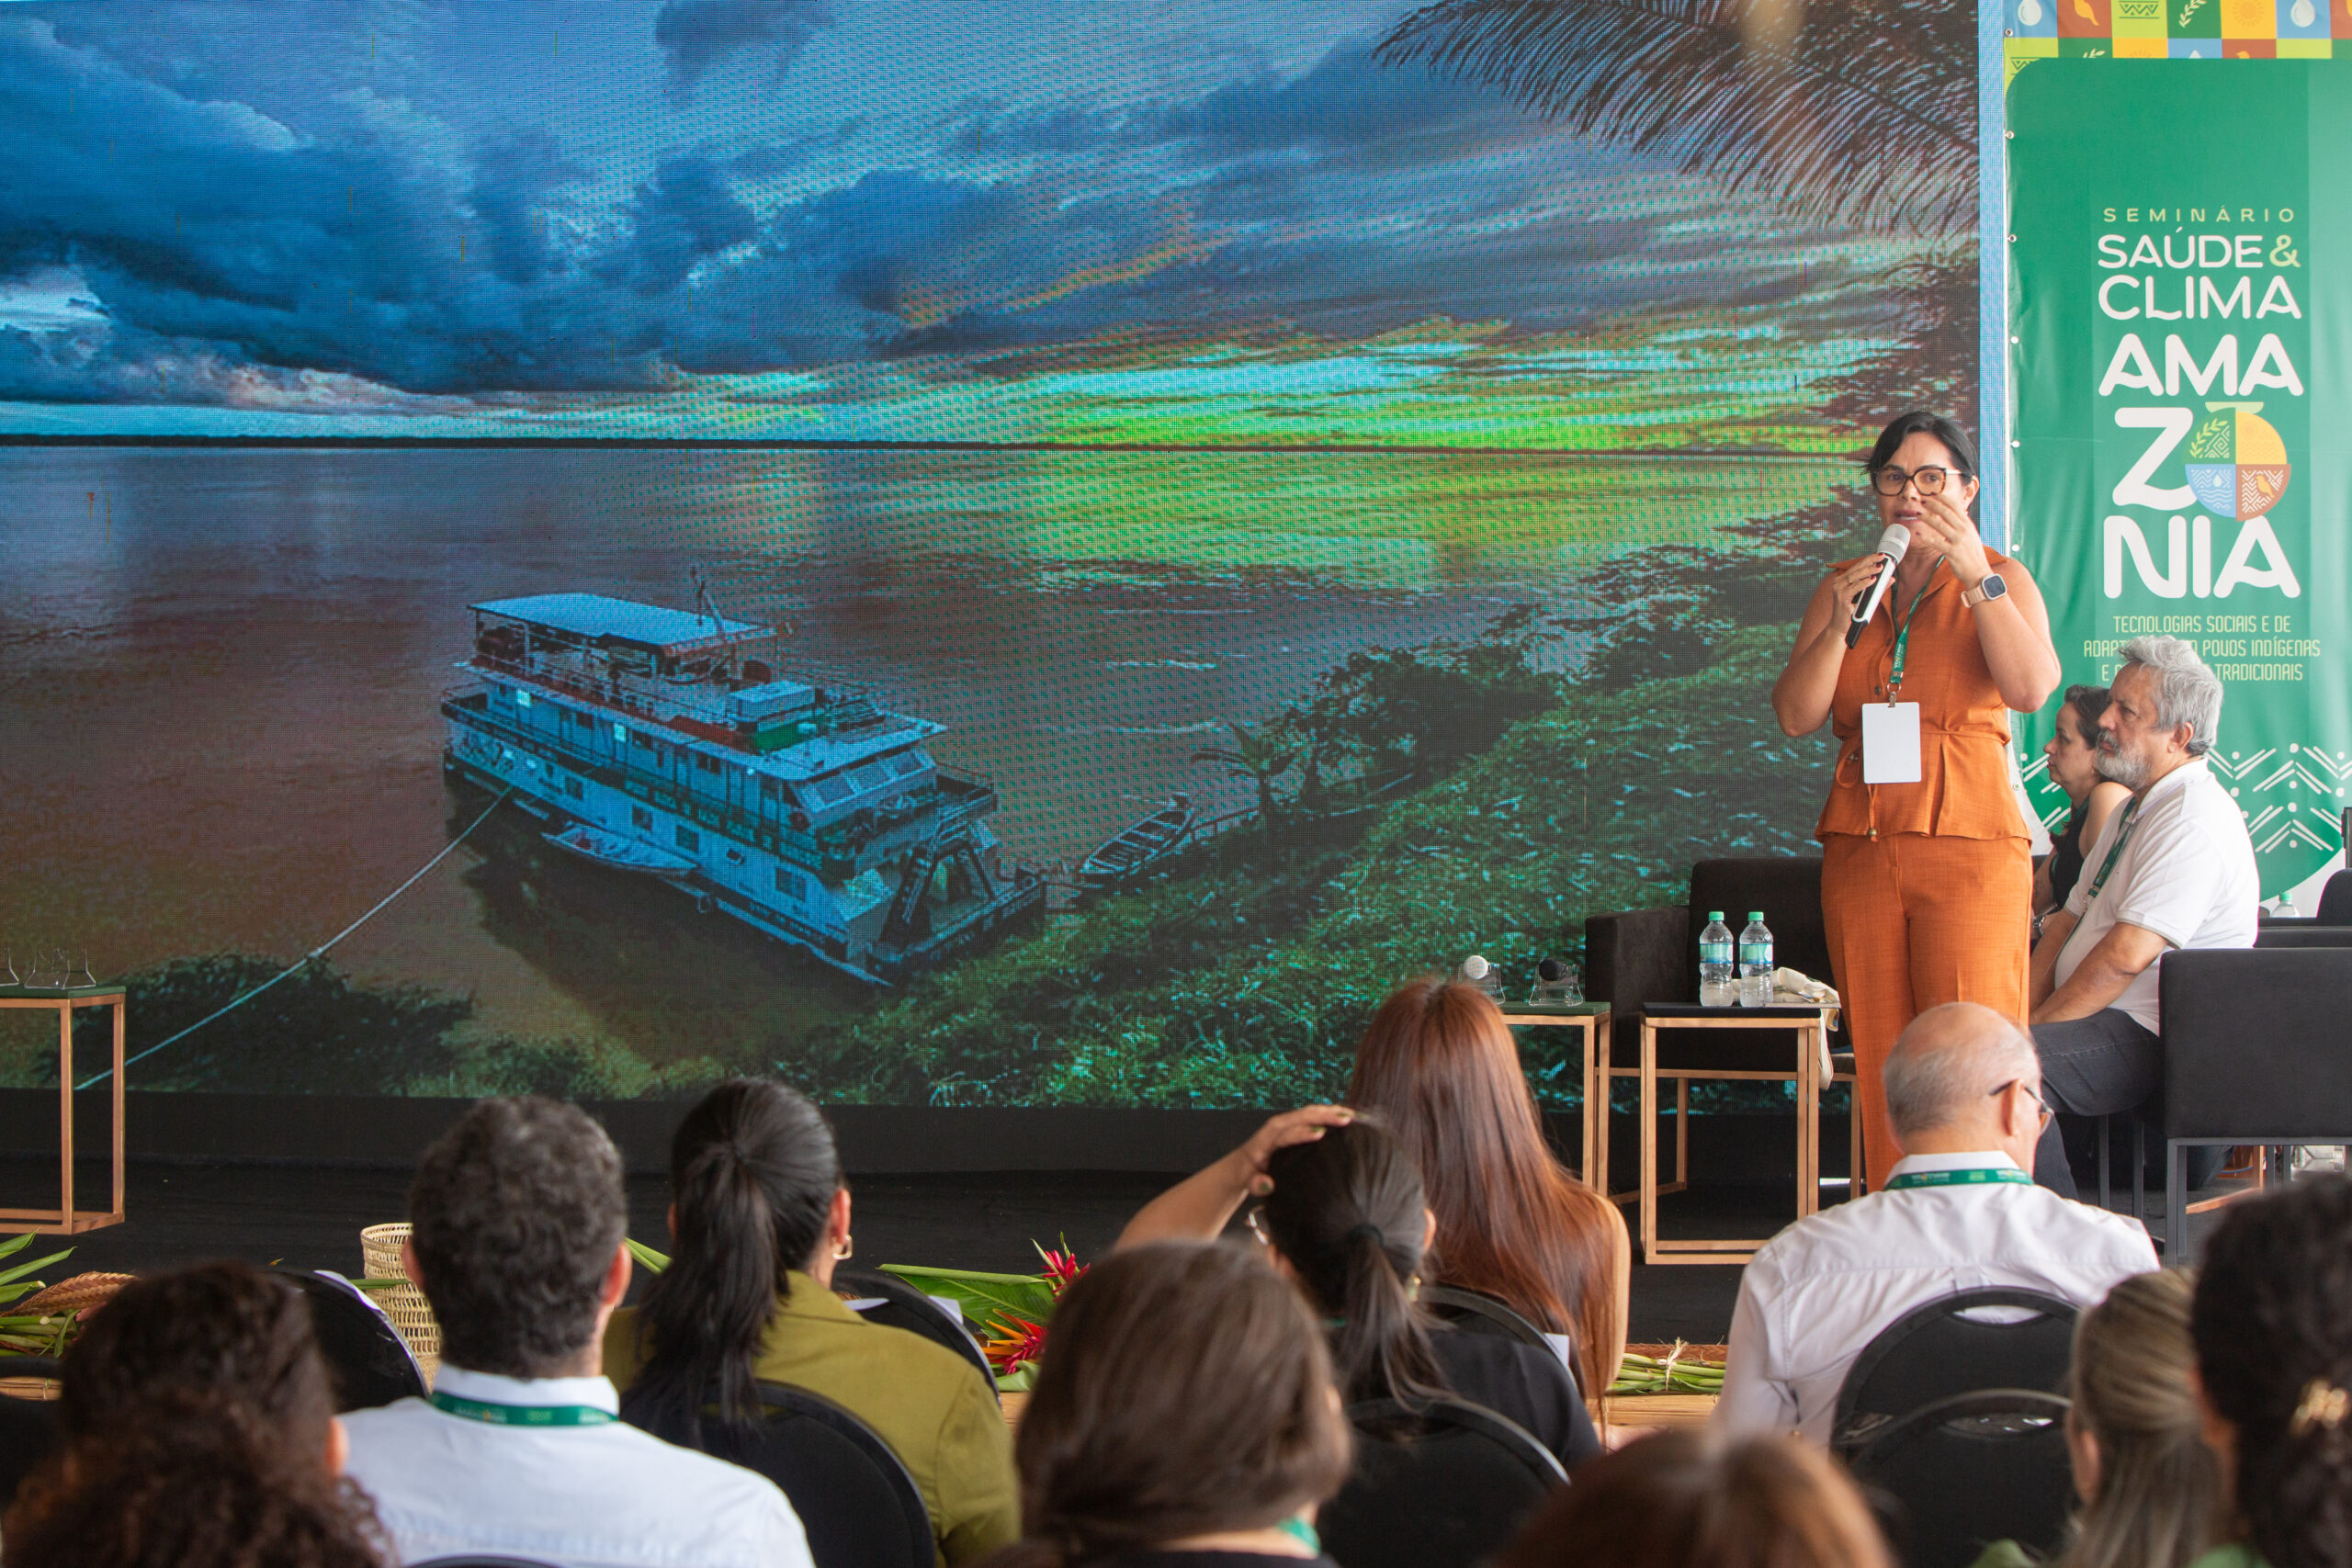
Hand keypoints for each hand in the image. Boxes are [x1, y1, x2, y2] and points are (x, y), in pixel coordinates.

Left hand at [1233, 1105, 1353, 1195]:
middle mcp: (1277, 1127)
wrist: (1245, 1162)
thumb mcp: (1249, 1181)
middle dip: (1323, 1116)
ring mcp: (1286, 1123)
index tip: (1320, 1133)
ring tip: (1353, 1115)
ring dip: (1330, 1111)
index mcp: (1265, 1140)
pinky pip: (1313, 1114)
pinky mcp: (1295, 1124)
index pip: (1284, 1133)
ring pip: (1309, 1111)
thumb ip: (1256, 1184)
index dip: (1301, 1132)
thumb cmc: (1249, 1174)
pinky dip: (1330, 1112)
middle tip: (1345, 1120)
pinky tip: (1348, 1115)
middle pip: (1300, 1116)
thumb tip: (1267, 1184)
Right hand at [1826, 558, 1888, 630]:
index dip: (1868, 559)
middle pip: (1856, 569)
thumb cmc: (1853, 612)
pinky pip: (1854, 588)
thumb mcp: (1867, 597)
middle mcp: (1838, 583)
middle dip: (1869, 562)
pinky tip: (1873, 580)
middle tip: (1881, 558)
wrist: (1841, 627)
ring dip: (1868, 571)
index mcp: (1843, 580)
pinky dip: (1864, 583)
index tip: (1880, 555)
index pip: (1857, 566)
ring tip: (1879, 567)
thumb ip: (1878, 588)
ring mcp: (1838, 590)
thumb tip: (1891, 579)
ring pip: (1855, 576)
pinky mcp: (1841, 598)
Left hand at [1907, 489, 1993, 589]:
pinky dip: (1927, 537)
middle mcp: (1964, 530)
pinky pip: (1937, 543)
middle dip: (1932, 504)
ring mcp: (1959, 541)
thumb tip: (1954, 514)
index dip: (1943, 498)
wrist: (1980, 573)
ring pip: (1940, 524)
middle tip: (1921, 500)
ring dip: (1927, 517)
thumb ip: (1962, 525)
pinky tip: (1919, 534)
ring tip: (1917, 513)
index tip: (1932, 494)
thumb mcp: (1971, 535)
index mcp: (1968, 525)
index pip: (1955, 506)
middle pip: (1946, 512)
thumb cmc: (1973, 555)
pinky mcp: (1953, 552)